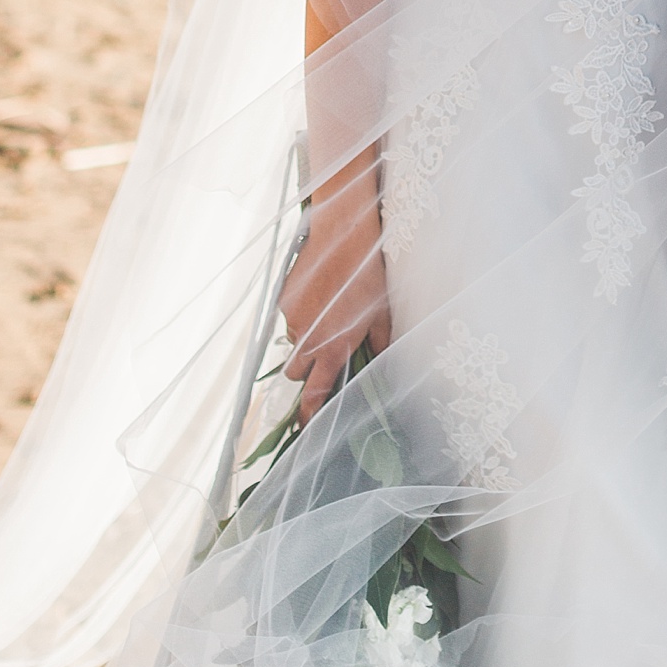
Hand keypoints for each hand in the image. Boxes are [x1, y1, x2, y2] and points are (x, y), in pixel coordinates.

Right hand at [279, 177, 390, 422]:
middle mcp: (307, 340)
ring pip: (292, 343)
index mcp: (332, 350)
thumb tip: (381, 360)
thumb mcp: (382, 314)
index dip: (307, 415)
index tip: (304, 427)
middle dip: (304, 370)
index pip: (313, 394)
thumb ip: (379, 344)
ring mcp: (292, 320)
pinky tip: (318, 293)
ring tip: (326, 314)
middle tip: (322, 351)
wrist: (343, 239)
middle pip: (294, 372)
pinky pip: (289, 317)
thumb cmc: (369, 278)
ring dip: (304, 339)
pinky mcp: (284, 300)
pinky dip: (300, 314)